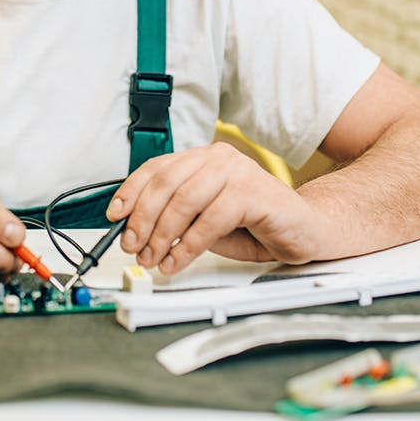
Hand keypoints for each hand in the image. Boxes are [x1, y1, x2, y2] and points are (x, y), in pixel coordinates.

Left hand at [108, 142, 321, 274]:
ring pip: (184, 201)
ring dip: (162, 236)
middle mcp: (218, 158)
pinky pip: (210, 220)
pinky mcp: (253, 192)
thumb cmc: (255, 224)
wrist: (304, 229)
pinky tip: (176, 262)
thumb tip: (136, 230)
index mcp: (202, 158)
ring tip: (153, 259)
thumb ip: (176, 217)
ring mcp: (237, 172)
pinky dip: (187, 246)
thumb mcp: (204, 219)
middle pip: (165, 184)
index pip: (156, 168)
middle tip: (132, 246)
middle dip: (142, 220)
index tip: (115, 215)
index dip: (131, 191)